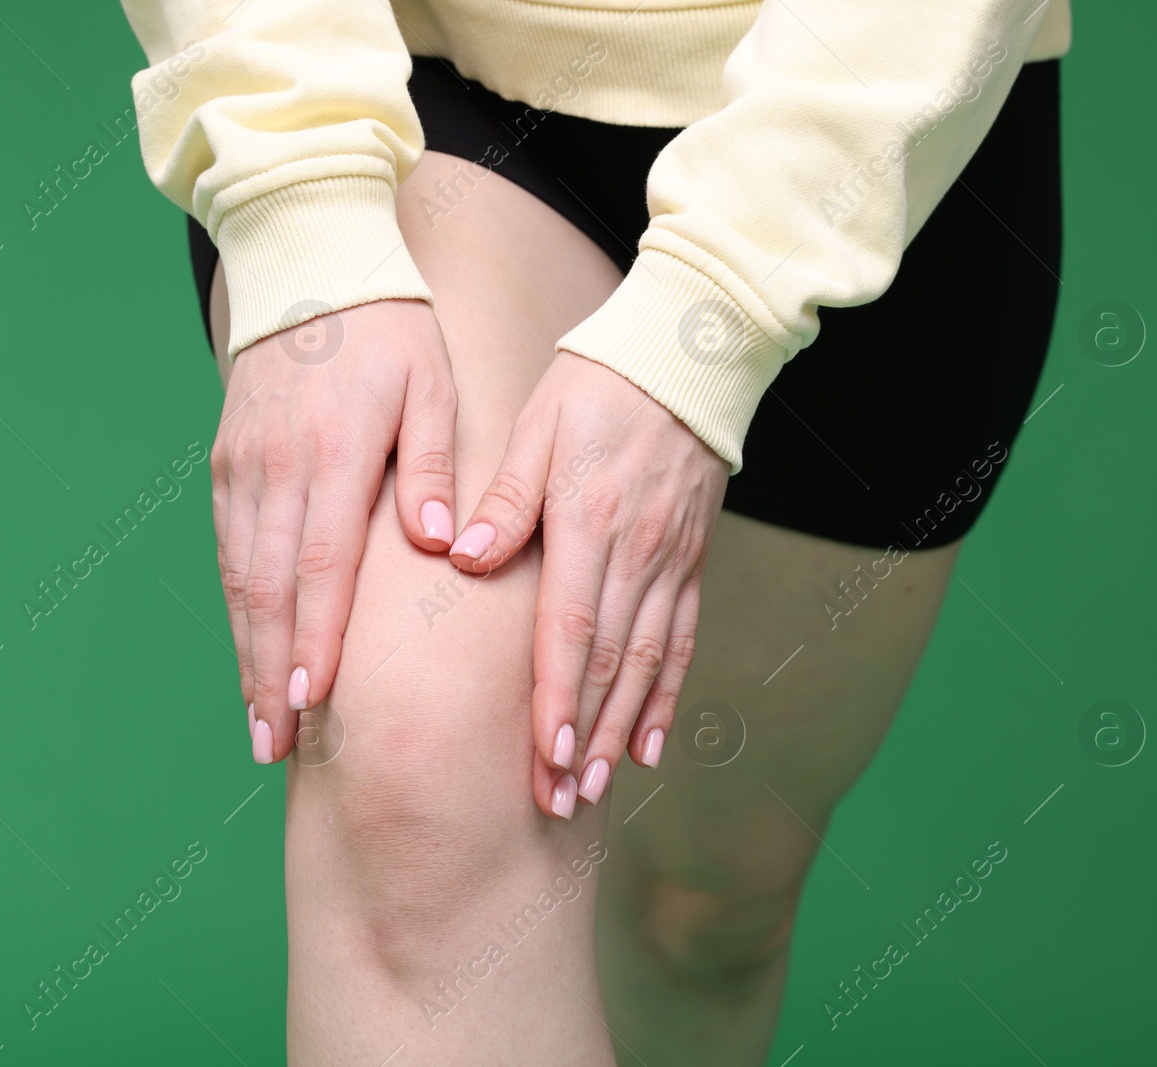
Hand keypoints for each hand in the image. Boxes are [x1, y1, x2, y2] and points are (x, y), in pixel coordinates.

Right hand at [214, 298, 457, 762]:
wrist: (306, 262)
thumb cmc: (389, 329)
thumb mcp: (432, 385)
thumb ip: (437, 466)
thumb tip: (443, 545)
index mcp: (337, 451)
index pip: (321, 563)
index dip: (315, 636)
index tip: (313, 702)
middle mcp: (278, 466)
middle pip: (268, 589)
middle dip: (270, 673)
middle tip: (273, 745)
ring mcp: (243, 465)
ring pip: (239, 576)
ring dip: (247, 653)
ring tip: (259, 721)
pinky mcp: (225, 462)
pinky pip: (227, 548)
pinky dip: (236, 608)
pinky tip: (249, 650)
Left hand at [449, 351, 728, 817]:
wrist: (687, 355)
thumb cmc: (598, 385)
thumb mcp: (539, 424)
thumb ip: (507, 496)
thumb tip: (466, 556)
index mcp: (590, 522)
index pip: (573, 627)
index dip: (560, 697)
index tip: (545, 756)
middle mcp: (636, 553)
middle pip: (610, 662)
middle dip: (584, 735)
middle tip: (560, 800)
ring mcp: (669, 562)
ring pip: (647, 662)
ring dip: (620, 729)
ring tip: (595, 787)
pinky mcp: (689, 562)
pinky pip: (682, 640)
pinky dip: (666, 696)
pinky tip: (648, 742)